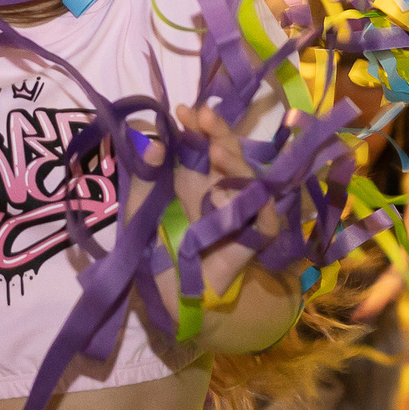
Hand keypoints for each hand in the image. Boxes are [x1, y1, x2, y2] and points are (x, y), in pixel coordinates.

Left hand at [142, 100, 327, 295]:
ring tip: (217, 151)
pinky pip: (266, 220)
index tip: (183, 112)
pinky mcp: (251, 241)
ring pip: (250, 181)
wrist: (167, 298)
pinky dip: (262, 206)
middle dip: (219, 133)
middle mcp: (219, 190)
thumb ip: (146, 176)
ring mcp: (238, 213)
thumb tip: (153, 141)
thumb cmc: (156, 251)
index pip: (202, 144)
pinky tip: (251, 193)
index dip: (197, 127)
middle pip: (229, 155)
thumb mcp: (142, 208)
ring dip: (237, 163)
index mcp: (194, 179)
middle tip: (203, 118)